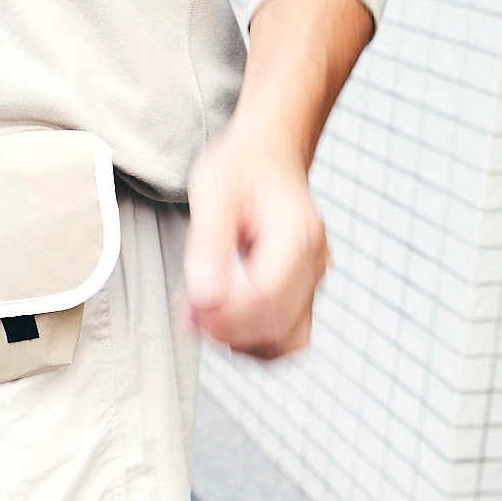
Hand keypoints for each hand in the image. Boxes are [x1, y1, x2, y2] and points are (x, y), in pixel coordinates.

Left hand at [180, 121, 329, 359]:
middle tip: (188, 313)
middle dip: (226, 330)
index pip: (267, 297)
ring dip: (240, 343)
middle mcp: (314, 263)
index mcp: (298, 234)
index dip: (224, 314)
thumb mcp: (213, 191)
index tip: (189, 305)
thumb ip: (207, 244)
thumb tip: (203, 297)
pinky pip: (285, 338)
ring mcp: (313, 281)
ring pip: (285, 342)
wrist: (268, 157)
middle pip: (276, 325)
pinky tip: (222, 323)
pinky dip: (253, 342)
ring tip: (203, 319)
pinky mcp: (302, 294)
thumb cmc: (241, 169)